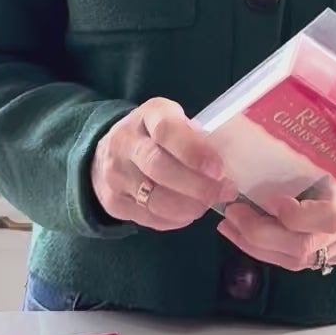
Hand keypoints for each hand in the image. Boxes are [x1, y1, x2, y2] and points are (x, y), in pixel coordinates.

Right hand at [91, 98, 231, 230]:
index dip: (193, 150)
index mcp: (148, 115)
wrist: (109, 151)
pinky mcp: (114, 202)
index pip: (166, 130)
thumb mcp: (174, 120)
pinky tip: (189, 213)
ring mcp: (115, 174)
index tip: (218, 168)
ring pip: (155, 199)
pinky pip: (149, 217)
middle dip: (197, 186)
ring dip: (189, 206)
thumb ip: (194, 136)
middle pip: (160, 168)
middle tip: (224, 191)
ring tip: (208, 204)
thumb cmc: (156, 135)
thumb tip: (226, 162)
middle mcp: (125, 143)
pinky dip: (175, 219)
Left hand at [217, 157, 335, 272]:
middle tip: (231, 215)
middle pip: (304, 249)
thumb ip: (325, 146)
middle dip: (260, 237)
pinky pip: (301, 263)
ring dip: (257, 248)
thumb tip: (278, 125)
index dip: (295, 214)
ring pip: (298, 262)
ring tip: (230, 228)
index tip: (269, 198)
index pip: (329, 218)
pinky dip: (270, 252)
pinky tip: (248, 236)